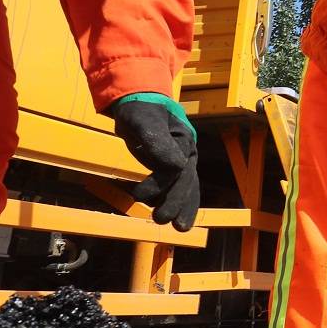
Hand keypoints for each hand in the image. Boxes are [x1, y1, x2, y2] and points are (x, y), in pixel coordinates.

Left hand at [110, 95, 199, 230]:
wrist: (138, 100)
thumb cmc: (139, 108)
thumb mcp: (143, 119)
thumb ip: (156, 140)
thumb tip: (176, 166)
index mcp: (184, 140)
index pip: (176, 168)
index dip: (160, 184)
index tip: (138, 194)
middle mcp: (188, 151)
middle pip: (186, 181)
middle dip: (176, 202)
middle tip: (163, 221)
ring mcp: (182, 159)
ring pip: (188, 186)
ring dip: (183, 206)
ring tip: (178, 227)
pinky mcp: (172, 165)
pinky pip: (180, 186)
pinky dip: (180, 202)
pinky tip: (177, 216)